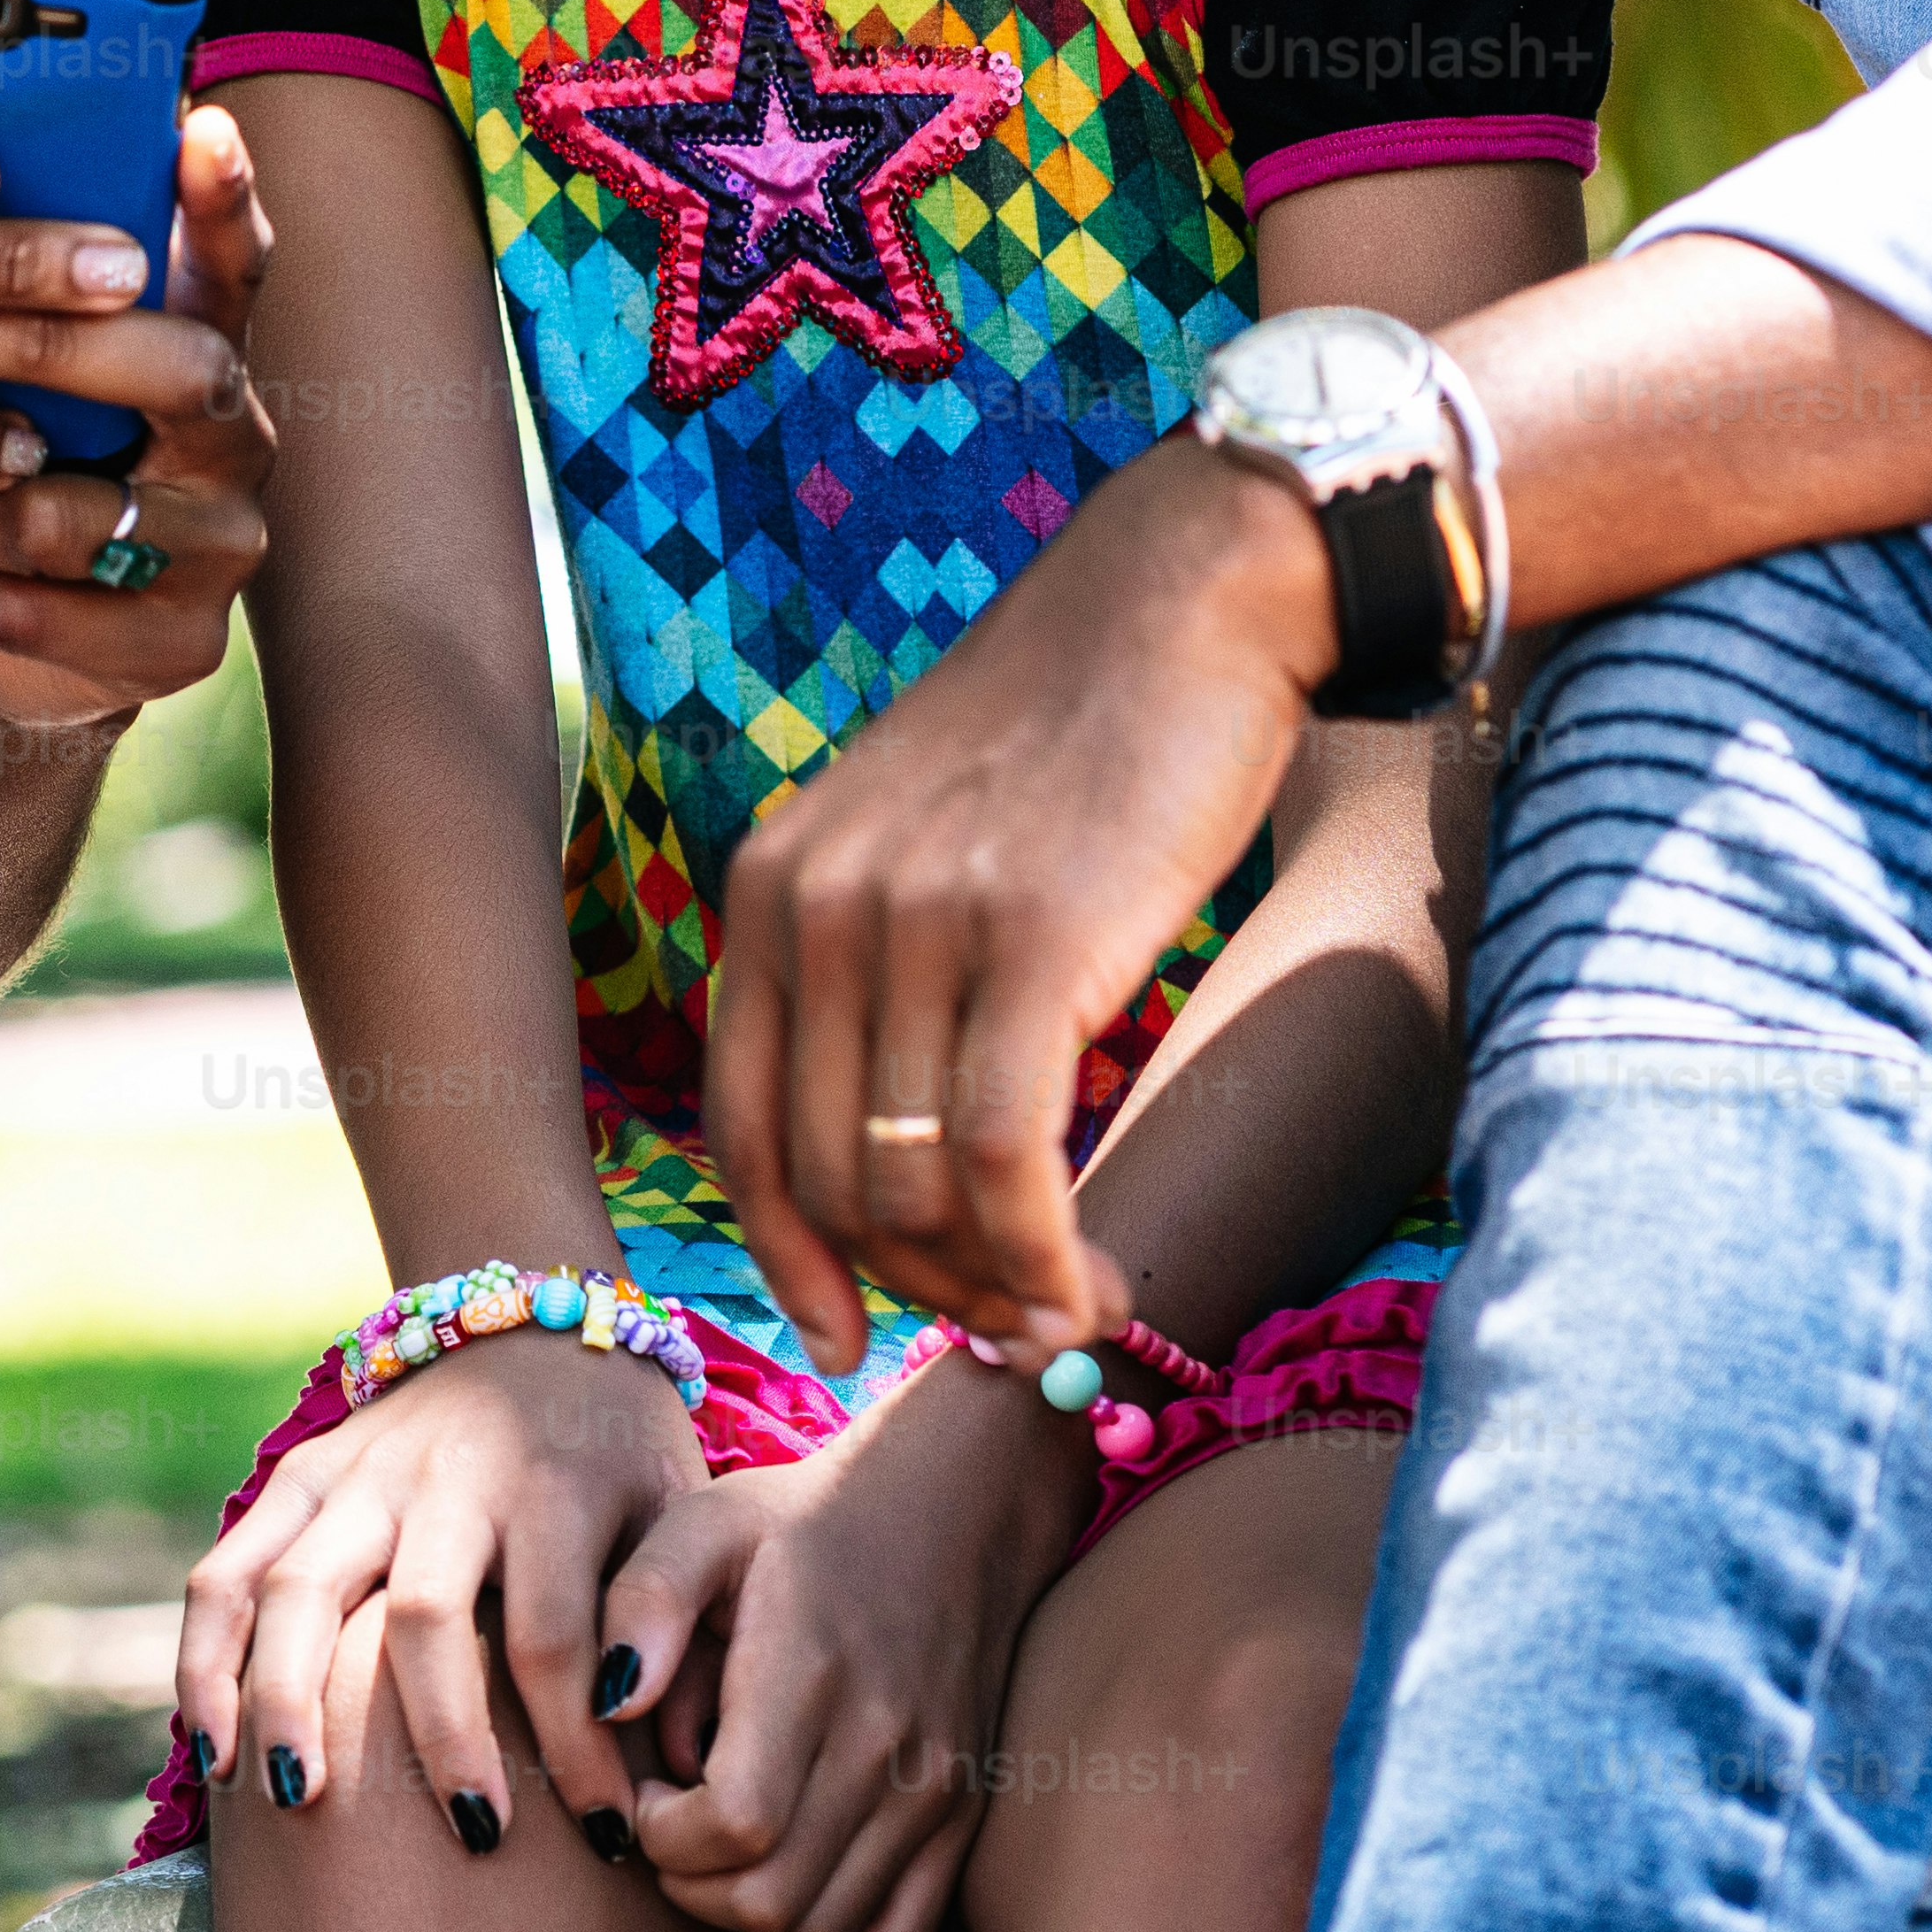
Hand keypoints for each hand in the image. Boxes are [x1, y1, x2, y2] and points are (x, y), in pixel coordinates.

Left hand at [0, 100, 270, 725]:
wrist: (20, 627)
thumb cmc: (10, 463)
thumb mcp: (16, 378)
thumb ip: (10, 295)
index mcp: (201, 351)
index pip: (234, 266)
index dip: (226, 202)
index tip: (204, 126)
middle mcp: (235, 438)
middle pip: (187, 370)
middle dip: (50, 344)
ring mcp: (223, 545)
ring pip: (101, 513)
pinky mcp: (185, 643)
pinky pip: (77, 621)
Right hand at [173, 1323, 701, 1848]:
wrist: (540, 1326)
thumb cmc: (623, 1453)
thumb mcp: (680, 1510)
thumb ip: (674, 1619)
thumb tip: (668, 1760)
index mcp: (555, 1485)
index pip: (555, 1637)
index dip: (579, 1747)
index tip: (609, 1834)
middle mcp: (448, 1476)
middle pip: (424, 1615)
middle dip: (441, 1736)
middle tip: (472, 1835)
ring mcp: (360, 1473)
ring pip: (299, 1589)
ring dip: (287, 1700)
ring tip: (296, 1803)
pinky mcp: (301, 1477)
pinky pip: (229, 1570)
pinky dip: (206, 1656)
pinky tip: (212, 1748)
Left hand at [599, 1384, 1088, 1931]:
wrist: (957, 1506)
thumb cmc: (807, 1518)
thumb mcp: (707, 1521)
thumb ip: (643, 1600)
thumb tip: (607, 1706)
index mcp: (817, 1672)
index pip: (735, 1822)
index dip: (663, 1835)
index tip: (643, 1793)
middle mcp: (888, 1744)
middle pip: (770, 1894)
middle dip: (685, 1885)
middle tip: (660, 1830)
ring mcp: (934, 1789)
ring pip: (821, 1929)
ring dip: (739, 1924)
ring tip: (704, 1861)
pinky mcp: (960, 1817)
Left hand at [708, 435, 1332, 1369]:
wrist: (1191, 596)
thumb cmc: (1079, 732)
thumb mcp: (923, 837)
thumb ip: (886, 974)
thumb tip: (906, 1166)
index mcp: (770, 889)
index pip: (740, 1131)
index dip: (794, 1260)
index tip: (850, 1335)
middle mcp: (815, 907)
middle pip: (830, 1182)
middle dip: (920, 1289)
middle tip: (1010, 1326)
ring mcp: (916, 921)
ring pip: (915, 1188)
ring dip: (993, 1288)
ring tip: (1065, 1305)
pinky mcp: (1031, 937)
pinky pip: (1008, 1159)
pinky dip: (1042, 1256)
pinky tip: (1093, 1286)